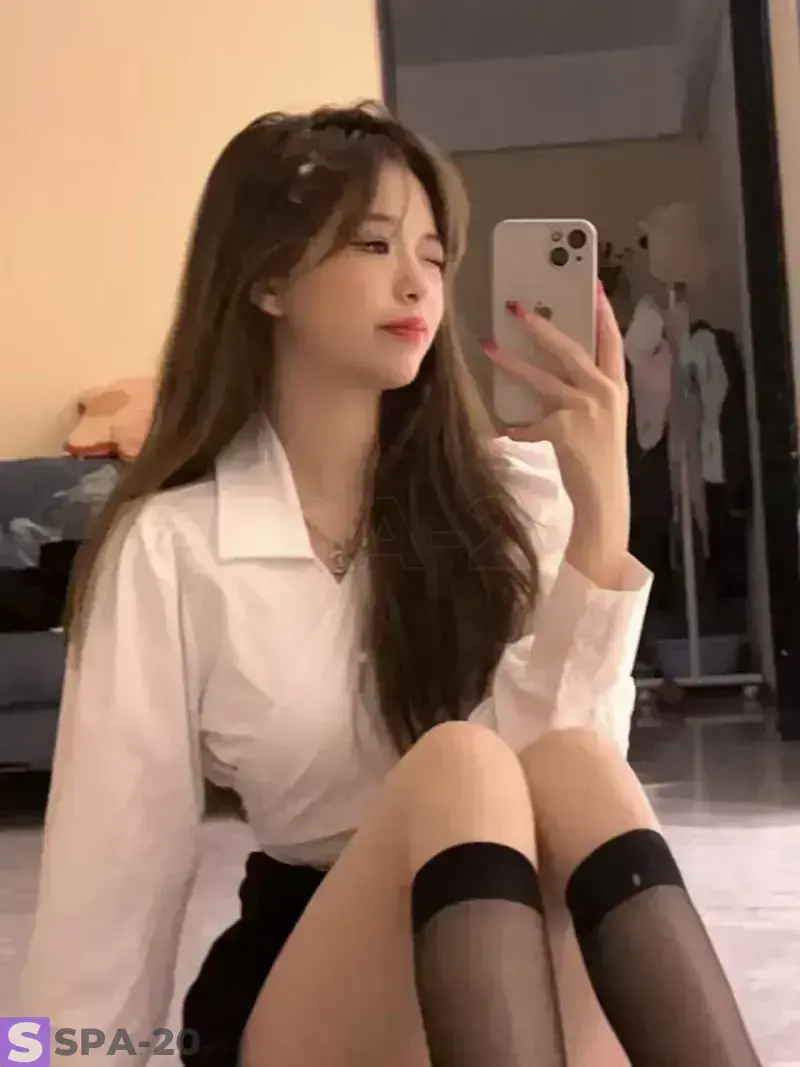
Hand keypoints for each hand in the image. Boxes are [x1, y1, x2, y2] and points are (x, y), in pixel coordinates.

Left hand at [482, 286, 630, 587]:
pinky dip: (517, 428)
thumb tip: (548, 368)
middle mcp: (604, 393)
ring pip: (541, 378)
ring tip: (488, 347)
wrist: (604, 496)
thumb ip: (583, 392)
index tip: (593, 285)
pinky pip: (530, 423)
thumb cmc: (599, 457)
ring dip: (511, 362)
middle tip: (516, 307)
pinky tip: (506, 431)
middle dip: (541, 325)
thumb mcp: (601, 419)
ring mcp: (586, 410)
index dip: (603, 312)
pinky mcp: (565, 430)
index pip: (612, 340)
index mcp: (616, 386)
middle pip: (569, 349)